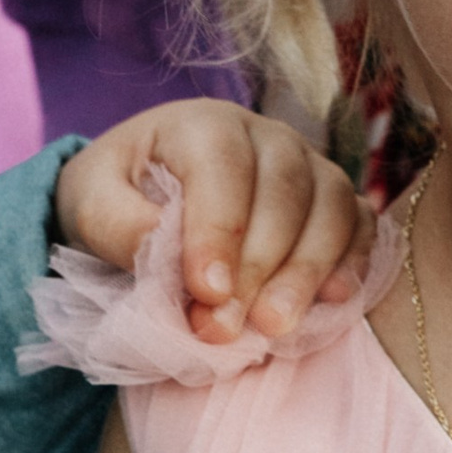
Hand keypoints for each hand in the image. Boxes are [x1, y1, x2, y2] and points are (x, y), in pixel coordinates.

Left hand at [53, 100, 371, 345]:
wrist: (143, 194)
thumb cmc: (118, 196)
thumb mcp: (92, 203)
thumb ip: (118, 224)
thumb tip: (161, 250)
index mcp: (203, 124)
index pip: (223, 167)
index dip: (218, 231)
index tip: (205, 292)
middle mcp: (267, 135)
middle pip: (284, 190)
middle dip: (259, 265)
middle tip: (228, 328)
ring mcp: (309, 165)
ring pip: (330, 206)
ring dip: (307, 271)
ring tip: (275, 328)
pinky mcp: (334, 201)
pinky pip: (359, 224)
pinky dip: (352, 261)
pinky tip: (331, 300)